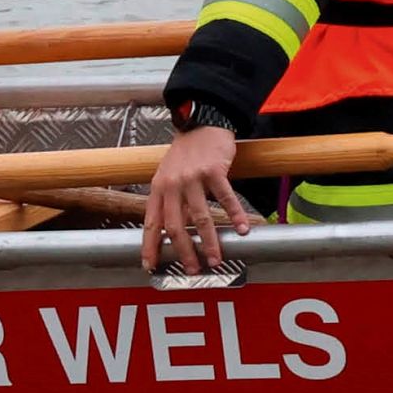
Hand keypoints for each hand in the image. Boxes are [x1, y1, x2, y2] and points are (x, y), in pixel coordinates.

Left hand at [140, 124, 253, 273]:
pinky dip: (235, 215)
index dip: (150, 246)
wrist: (202, 123)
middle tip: (192, 269)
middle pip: (176, 226)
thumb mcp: (167, 176)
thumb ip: (169, 202)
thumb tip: (173, 233)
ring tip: (216, 258)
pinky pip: (225, 198)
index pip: (151, 223)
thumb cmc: (185, 153)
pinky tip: (242, 230)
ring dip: (210, 242)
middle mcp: (173, 184)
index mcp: (158, 188)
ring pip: (201, 217)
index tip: (150, 265)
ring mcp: (193, 177)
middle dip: (184, 252)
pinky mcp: (214, 170)